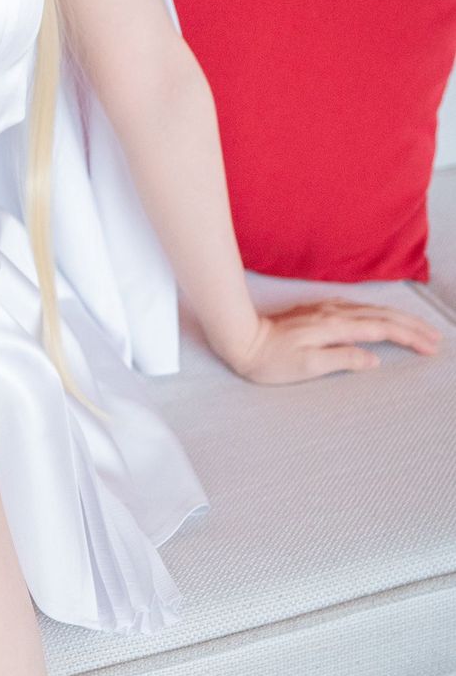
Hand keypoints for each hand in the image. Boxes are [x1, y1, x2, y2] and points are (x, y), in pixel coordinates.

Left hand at [222, 300, 443, 383]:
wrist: (241, 339)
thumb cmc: (270, 360)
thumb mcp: (307, 366)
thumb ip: (342, 360)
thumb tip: (373, 359)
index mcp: (336, 327)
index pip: (383, 330)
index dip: (409, 337)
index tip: (430, 347)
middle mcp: (334, 314)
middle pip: (383, 316)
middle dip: (412, 326)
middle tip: (435, 338)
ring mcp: (326, 310)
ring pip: (372, 310)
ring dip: (398, 318)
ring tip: (417, 328)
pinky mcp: (317, 312)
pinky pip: (358, 309)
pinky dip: (377, 314)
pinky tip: (380, 317)